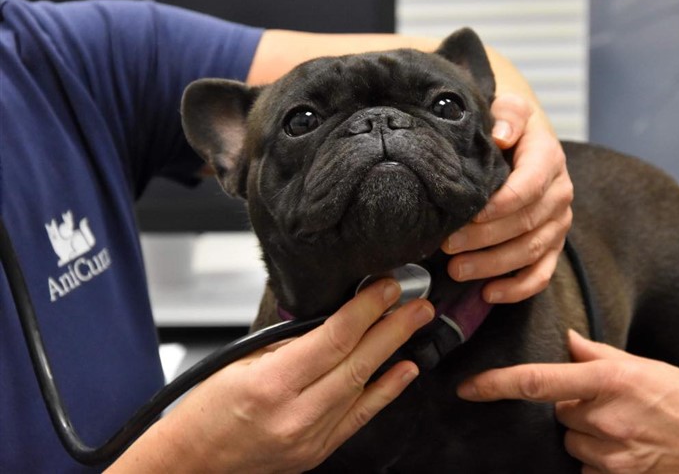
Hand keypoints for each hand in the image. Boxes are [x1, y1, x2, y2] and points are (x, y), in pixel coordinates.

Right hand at [110, 280, 433, 472]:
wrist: (193, 463)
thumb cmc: (208, 410)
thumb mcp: (242, 362)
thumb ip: (290, 342)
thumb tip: (332, 317)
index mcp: (272, 384)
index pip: (334, 338)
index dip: (366, 309)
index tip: (386, 288)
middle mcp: (296, 414)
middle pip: (357, 361)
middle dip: (393, 327)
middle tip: (418, 303)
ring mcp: (311, 437)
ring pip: (363, 386)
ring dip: (393, 352)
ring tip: (415, 326)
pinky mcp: (318, 451)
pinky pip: (360, 417)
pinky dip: (385, 392)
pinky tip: (404, 370)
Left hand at [442, 93, 573, 303]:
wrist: (522, 139)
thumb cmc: (507, 126)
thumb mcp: (509, 108)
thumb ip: (508, 115)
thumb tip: (502, 135)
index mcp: (548, 159)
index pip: (527, 188)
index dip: (498, 206)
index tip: (468, 215)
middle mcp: (559, 193)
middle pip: (525, 224)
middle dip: (484, 239)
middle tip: (447, 246)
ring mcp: (558, 223)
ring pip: (531, 251)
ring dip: (493, 265)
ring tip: (456, 270)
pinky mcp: (552, 245)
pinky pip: (542, 273)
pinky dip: (517, 288)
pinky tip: (488, 293)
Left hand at [458, 330, 678, 472]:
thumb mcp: (646, 365)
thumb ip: (599, 355)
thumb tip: (568, 339)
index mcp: (608, 379)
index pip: (535, 381)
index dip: (494, 385)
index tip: (467, 387)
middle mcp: (603, 416)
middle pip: (558, 411)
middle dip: (573, 405)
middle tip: (611, 402)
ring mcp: (610, 453)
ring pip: (571, 439)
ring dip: (586, 431)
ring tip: (626, 425)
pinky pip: (587, 466)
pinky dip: (598, 456)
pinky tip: (628, 446)